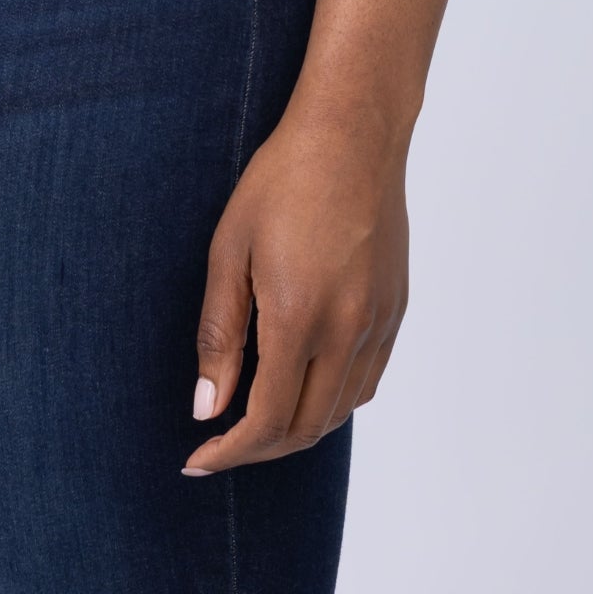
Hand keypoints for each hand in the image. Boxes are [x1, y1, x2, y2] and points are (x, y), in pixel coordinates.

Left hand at [184, 101, 409, 474]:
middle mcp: (347, 331)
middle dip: (258, 449)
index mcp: (299, 318)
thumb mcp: (229, 249)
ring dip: (296, 430)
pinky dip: (333, 402)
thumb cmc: (281, 181)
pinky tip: (304, 386)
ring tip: (255, 420)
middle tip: (219, 444)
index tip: (196, 458)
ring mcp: (379, 324)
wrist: (352, 135)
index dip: (230, 451)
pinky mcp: (396, 311)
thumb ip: (220, 335)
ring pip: (340, 411)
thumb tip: (208, 407)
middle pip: (305, 428)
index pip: (267, 421)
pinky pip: (366, 382)